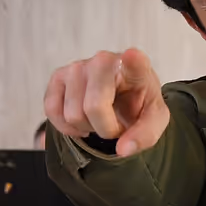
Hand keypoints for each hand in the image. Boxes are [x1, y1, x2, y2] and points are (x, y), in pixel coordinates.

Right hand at [44, 48, 168, 156]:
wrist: (122, 98)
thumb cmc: (137, 103)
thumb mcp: (153, 120)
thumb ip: (145, 135)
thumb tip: (123, 149)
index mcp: (136, 68)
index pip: (135, 61)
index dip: (133, 60)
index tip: (132, 56)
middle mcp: (104, 61)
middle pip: (94, 107)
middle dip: (104, 128)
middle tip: (114, 126)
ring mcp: (78, 66)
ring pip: (72, 113)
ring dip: (86, 127)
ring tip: (99, 119)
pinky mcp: (59, 76)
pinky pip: (52, 110)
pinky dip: (65, 126)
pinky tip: (81, 121)